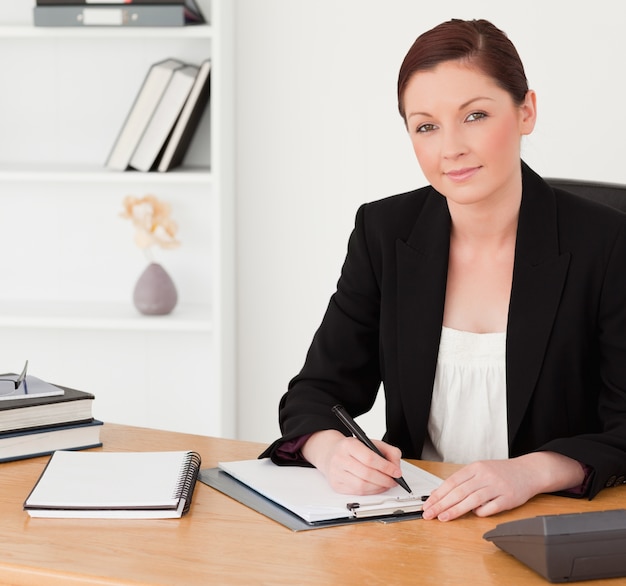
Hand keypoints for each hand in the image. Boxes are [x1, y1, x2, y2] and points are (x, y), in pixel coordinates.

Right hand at [301, 429, 403, 494]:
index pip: (369, 458)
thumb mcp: (371, 443)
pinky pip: (357, 493)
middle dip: (385, 480)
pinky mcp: (336, 485)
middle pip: (367, 474)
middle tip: (394, 480)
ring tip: (387, 484)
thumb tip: (396, 467)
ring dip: (379, 488)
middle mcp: (339, 458)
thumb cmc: (353, 448)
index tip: (396, 472)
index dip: (385, 467)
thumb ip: (388, 451)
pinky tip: (377, 487)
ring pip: (362, 486)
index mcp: (348, 444)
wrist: (331, 452)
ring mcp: (336, 473)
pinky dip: (371, 492)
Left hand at [421, 452, 584, 520]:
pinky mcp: (508, 498)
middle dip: (441, 504)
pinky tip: (473, 515)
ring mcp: (496, 487)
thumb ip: (464, 480)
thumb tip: (443, 494)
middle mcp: (485, 475)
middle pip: (459, 491)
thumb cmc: (501, 472)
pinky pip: (490, 508)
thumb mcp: (481, 469)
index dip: (438, 494)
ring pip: (471, 500)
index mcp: (475, 467)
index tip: (427, 504)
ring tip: (443, 517)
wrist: (528, 471)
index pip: (451, 481)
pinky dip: (480, 512)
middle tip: (429, 514)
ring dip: (455, 510)